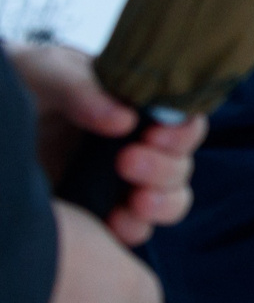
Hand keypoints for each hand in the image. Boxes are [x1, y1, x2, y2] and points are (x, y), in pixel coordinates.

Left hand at [10, 43, 206, 246]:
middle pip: (181, 164)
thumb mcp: (44, 72)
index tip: (157, 133)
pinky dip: (133, 229)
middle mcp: (136, 145)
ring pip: (171, 200)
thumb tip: (124, 120)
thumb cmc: (22, 84)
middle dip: (166, 167)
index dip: (182, 130)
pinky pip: (135, 230)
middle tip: (127, 162)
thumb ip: (80, 88)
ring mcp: (119, 183)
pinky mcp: (97, 212)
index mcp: (135, 107)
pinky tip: (113, 224)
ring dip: (163, 202)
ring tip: (136, 202)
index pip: (182, 119)